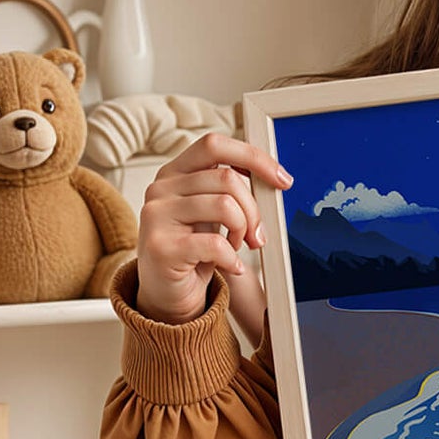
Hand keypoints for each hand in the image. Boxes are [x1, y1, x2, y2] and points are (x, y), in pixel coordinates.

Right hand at [135, 133, 291, 326]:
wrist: (165, 293)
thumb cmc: (193, 248)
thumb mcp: (211, 211)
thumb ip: (230, 190)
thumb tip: (273, 179)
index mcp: (174, 172)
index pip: (215, 145)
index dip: (253, 157)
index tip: (281, 180)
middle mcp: (161, 189)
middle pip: (228, 179)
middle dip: (254, 210)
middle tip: (257, 234)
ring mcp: (156, 216)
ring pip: (226, 207)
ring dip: (243, 231)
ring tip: (236, 247)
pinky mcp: (161, 247)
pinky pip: (216, 244)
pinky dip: (233, 258)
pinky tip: (230, 265)